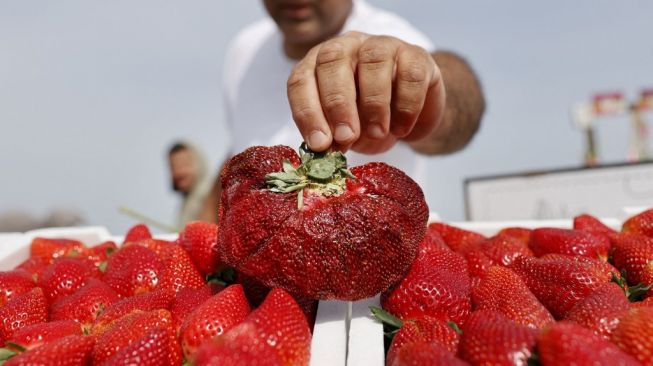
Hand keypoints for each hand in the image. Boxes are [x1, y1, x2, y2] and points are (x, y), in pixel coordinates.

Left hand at [287, 31, 445, 153]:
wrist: (410, 116)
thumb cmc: (367, 120)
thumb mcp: (344, 130)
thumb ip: (332, 135)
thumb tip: (324, 148)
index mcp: (319, 64)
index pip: (302, 79)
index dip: (307, 112)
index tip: (319, 144)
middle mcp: (348, 46)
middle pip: (334, 60)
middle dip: (337, 103)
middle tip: (346, 137)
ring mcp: (384, 46)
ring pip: (374, 60)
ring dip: (373, 102)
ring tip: (377, 133)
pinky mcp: (416, 56)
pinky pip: (410, 75)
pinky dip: (406, 106)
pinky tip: (401, 130)